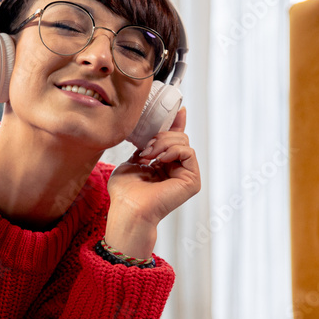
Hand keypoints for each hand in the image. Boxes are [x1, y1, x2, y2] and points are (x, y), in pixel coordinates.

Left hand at [105, 108, 200, 257]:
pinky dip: (172, 150)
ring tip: (148, 156)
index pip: (175, 139)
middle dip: (161, 136)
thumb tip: (155, 131)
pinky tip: (159, 159)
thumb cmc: (125, 192)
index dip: (176, 123)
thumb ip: (145, 147)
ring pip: (183, 141)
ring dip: (163, 143)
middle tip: (145, 150)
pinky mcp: (192, 180)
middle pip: (179, 136)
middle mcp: (177, 169)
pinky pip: (188, 151)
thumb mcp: (132, 161)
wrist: (127, 209)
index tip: (178, 109)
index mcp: (164, 165)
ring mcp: (186, 175)